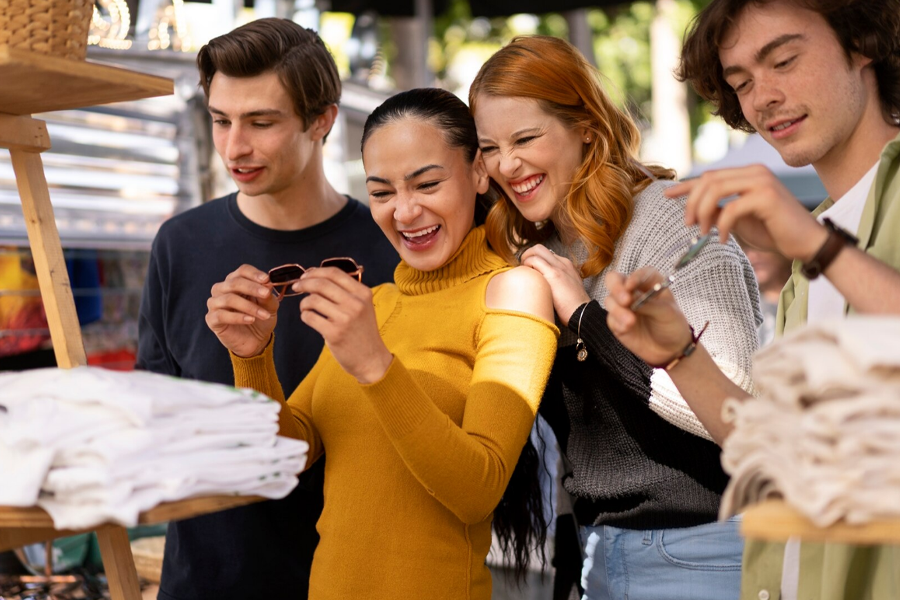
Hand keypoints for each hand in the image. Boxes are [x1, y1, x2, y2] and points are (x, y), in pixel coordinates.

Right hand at [206, 264, 280, 357]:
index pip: (242, 271)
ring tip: (264, 315)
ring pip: (228, 299)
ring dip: (249, 306)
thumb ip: (267, 296)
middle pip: (234, 282)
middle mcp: (222, 289)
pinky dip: (238, 317)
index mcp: (236, 281)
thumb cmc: (260, 319)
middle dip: (252, 288)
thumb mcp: (270, 307)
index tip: (266, 279)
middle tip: (266, 294)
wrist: (256, 341)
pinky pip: (221, 315)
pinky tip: (250, 320)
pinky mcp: (212, 319)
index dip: (254, 274)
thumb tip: (267, 284)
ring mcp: (215, 303)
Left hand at [292, 267, 392, 383]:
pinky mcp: (334, 333)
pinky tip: (310, 318)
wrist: (371, 359)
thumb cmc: (362, 331)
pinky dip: (305, 315)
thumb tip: (316, 276)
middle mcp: (355, 303)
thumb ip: (346, 291)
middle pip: (321, 284)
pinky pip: (309, 317)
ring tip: (306, 308)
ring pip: (312, 300)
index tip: (305, 275)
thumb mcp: (363, 306)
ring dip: (304, 302)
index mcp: (363, 293)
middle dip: (304, 283)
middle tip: (296, 287)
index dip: (316, 271)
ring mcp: (345, 319)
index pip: (334, 273)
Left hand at [520, 245, 590, 325]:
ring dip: (525, 258)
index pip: (546, 254)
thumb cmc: (572, 307)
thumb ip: (555, 284)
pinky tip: (526, 275)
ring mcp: (559, 267)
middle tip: (522, 268)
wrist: (582, 312)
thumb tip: (540, 286)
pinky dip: (527, 264)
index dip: (534, 259)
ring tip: (523, 271)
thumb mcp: (566, 290)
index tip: (529, 270)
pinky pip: (535, 260)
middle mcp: (563, 262)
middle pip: (540, 248)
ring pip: (537, 250)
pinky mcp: (554, 274)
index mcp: (566, 265)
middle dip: (527, 254)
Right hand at [604, 267, 692, 366]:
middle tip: (625, 300)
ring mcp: (623, 306)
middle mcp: (634, 291)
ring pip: (610, 300)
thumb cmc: (673, 326)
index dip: (634, 278)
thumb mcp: (667, 313)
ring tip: (630, 322)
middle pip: (615, 280)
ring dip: (618, 310)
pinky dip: (617, 323)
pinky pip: (610, 318)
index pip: (639, 274)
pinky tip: (627, 329)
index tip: (631, 287)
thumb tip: (632, 300)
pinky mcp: (617, 322)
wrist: (670, 350)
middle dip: (616, 288)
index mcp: (650, 284)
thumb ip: (649, 304)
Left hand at [666, 165, 827, 261]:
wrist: (806, 243)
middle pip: (708, 180)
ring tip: (703, 232)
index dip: (685, 185)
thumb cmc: (774, 232)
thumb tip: (695, 211)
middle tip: (689, 224)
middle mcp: (755, 172)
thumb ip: (720, 210)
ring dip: (703, 212)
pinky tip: (721, 239)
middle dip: (692, 202)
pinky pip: (731, 208)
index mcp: (748, 174)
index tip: (666, 194)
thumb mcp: (740, 220)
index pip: (710, 176)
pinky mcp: (767, 197)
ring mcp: (762, 182)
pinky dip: (721, 225)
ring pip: (716, 189)